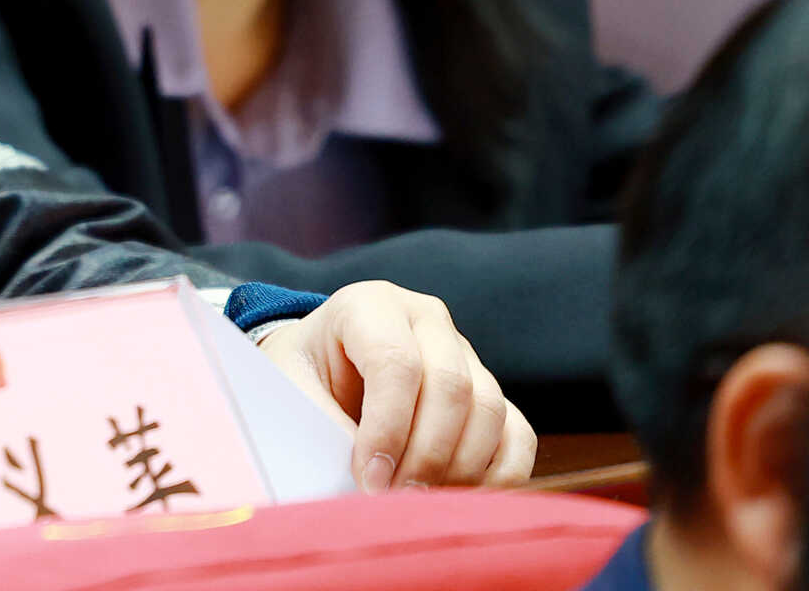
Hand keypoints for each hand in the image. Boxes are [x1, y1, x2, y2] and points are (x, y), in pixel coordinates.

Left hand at [255, 281, 534, 490]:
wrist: (320, 367)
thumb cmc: (302, 376)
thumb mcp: (290, 386)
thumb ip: (322, 424)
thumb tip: (367, 482)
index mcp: (370, 305)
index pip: (395, 362)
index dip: (388, 428)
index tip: (370, 480)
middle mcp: (426, 320)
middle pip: (451, 386)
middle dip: (426, 454)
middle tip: (397, 501)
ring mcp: (466, 354)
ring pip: (489, 411)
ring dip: (460, 469)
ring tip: (421, 504)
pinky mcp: (490, 393)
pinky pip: (518, 435)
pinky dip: (501, 476)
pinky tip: (462, 501)